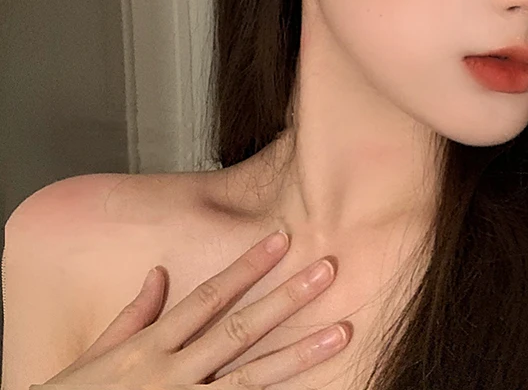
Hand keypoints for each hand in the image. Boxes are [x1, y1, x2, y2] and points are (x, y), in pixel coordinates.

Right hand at [37, 229, 351, 384]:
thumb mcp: (97, 354)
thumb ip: (133, 314)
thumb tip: (159, 273)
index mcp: (151, 345)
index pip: (210, 296)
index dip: (248, 266)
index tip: (282, 239)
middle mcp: (173, 373)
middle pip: (242, 330)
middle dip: (287, 299)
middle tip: (329, 271)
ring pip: (254, 377)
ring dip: (301, 354)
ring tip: (341, 332)